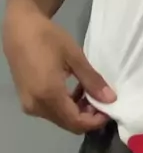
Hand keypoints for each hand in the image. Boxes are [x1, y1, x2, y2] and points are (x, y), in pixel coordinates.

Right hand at [3, 6, 115, 133]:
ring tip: (88, 89)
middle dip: (88, 116)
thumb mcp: (74, 56)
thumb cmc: (48, 38)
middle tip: (102, 98)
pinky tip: (73, 88)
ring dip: (77, 110)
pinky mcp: (26, 100)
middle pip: (68, 123)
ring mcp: (29, 105)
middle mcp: (36, 106)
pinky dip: (65, 105)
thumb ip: (92, 80)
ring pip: (59, 118)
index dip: (95, 120)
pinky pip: (50, 111)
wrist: (20, 29)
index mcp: (49, 95)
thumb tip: (111, 99)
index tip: (110, 108)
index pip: (76, 122)